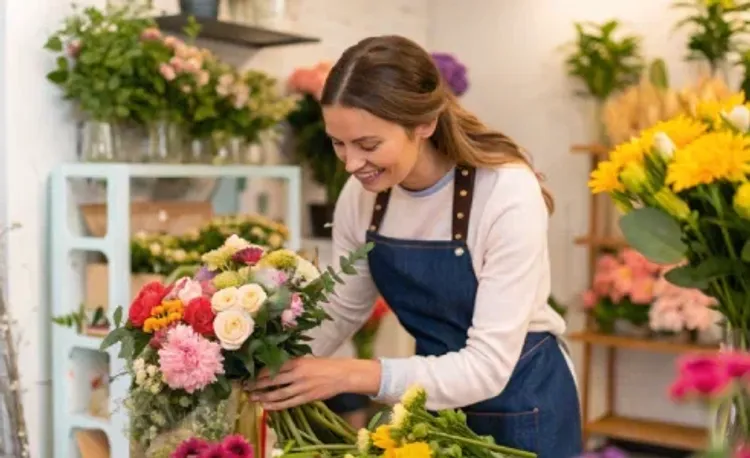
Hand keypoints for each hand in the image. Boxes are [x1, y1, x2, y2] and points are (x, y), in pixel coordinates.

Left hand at [249, 357, 380, 410]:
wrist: (341, 374)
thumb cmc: (323, 365)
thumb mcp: (306, 359)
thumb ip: (291, 363)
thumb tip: (273, 366)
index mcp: (296, 361)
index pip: (272, 367)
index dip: (258, 373)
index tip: (248, 375)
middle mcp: (297, 373)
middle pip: (272, 380)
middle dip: (256, 385)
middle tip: (245, 388)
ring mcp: (302, 387)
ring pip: (278, 394)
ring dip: (263, 397)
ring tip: (253, 398)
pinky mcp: (306, 397)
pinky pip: (288, 403)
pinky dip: (276, 406)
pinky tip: (267, 407)